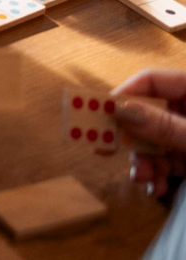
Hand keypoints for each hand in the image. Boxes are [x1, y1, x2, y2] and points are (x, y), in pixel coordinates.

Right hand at [113, 69, 185, 197]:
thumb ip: (165, 126)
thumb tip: (120, 111)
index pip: (150, 81)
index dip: (123, 95)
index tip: (99, 116)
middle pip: (148, 114)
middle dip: (133, 140)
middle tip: (109, 152)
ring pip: (156, 141)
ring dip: (145, 163)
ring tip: (144, 181)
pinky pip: (170, 160)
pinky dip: (160, 174)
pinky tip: (157, 188)